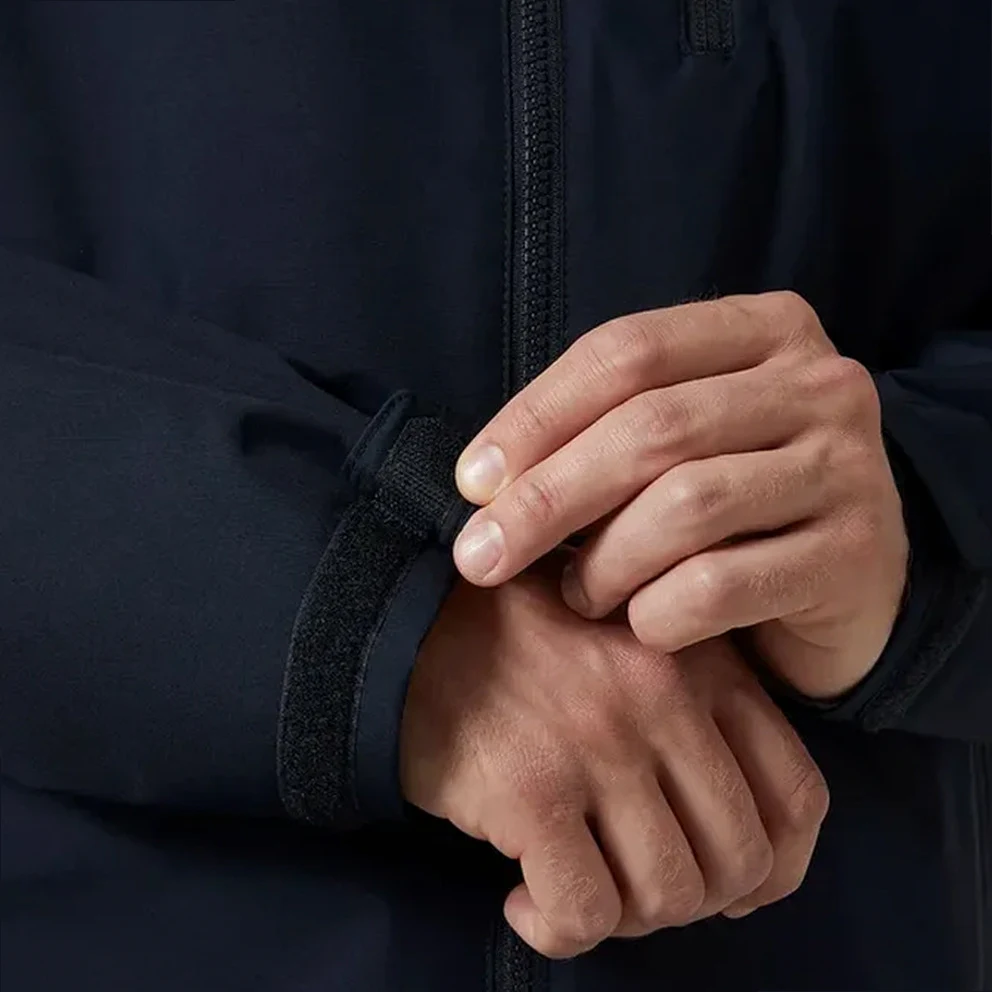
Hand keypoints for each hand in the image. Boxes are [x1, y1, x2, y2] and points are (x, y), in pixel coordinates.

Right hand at [401, 559, 828, 958]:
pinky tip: (525, 899)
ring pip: (667, 897)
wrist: (411, 627)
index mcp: (702, 663)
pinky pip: (585, 913)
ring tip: (577, 887)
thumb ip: (697, 714)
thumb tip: (744, 856)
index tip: (727, 886)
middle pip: (739, 861)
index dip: (777, 866)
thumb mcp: (634, 646)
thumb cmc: (525, 646)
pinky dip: (559, 930)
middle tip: (631, 886)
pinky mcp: (532, 791)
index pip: (798, 796)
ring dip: (625, 919)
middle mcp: (663, 700)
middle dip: (692, 901)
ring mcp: (599, 745)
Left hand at [451, 292, 908, 697]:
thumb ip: (604, 433)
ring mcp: (849, 467)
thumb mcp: (681, 442)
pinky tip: (640, 624)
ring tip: (578, 593)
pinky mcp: (856, 556)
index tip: (472, 481)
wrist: (853, 580)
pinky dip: (657, 613)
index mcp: (766, 330)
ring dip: (604, 562)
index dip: (535, 416)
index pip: (627, 351)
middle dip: (547, 498)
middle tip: (482, 555)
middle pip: (651, 428)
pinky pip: (722, 585)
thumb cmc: (739, 502)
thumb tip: (486, 482)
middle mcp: (821, 383)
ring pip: (686, 506)